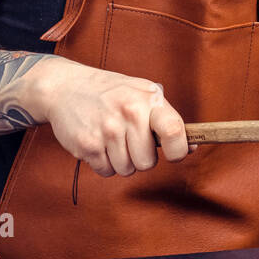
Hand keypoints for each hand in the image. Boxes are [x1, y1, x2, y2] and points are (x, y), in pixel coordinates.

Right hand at [28, 57, 193, 175]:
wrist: (65, 86)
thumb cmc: (110, 92)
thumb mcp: (141, 93)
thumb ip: (166, 118)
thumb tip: (192, 147)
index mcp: (148, 99)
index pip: (174, 130)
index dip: (178, 150)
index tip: (173, 153)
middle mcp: (129, 112)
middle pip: (148, 162)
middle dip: (140, 158)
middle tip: (129, 140)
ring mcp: (106, 129)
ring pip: (127, 169)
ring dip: (121, 160)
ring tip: (111, 138)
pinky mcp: (87, 144)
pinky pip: (106, 171)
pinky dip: (103, 163)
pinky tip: (98, 142)